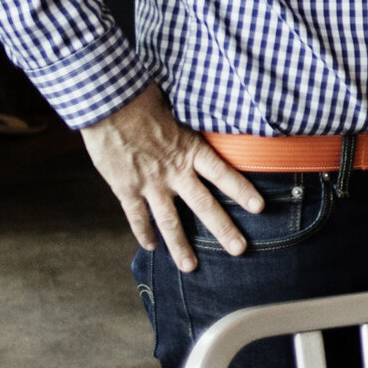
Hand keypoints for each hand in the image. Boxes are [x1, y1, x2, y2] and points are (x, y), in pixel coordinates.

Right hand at [82, 86, 262, 272]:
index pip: (224, 174)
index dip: (242, 191)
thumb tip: (213, 125)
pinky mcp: (125, 188)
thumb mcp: (179, 110)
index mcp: (190, 150)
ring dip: (180, 246)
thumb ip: (194, 129)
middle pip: (204, 206)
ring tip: (191, 267)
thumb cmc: (144, 100)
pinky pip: (136, 217)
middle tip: (239, 250)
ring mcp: (150, 183)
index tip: (259, 208)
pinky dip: (143, 233)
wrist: (108, 104)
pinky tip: (150, 247)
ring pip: (169, 221)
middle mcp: (174, 171)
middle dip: (223, 229)